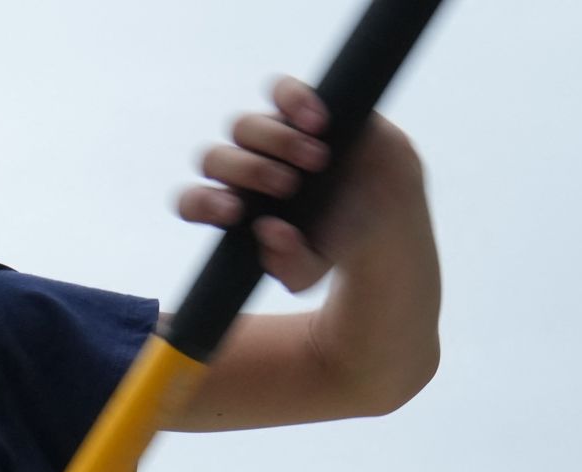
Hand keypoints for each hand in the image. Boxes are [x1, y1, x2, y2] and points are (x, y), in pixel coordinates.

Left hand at [176, 78, 422, 293]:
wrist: (388, 212)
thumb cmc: (336, 241)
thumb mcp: (312, 270)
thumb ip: (287, 265)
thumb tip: (266, 231)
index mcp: (234, 208)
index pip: (193, 201)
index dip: (202, 203)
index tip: (233, 213)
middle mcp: (245, 168)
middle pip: (213, 158)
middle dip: (246, 171)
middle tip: (288, 186)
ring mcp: (272, 135)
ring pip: (242, 125)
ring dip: (275, 141)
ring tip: (317, 161)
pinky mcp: (303, 108)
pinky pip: (281, 90)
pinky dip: (294, 101)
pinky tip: (318, 122)